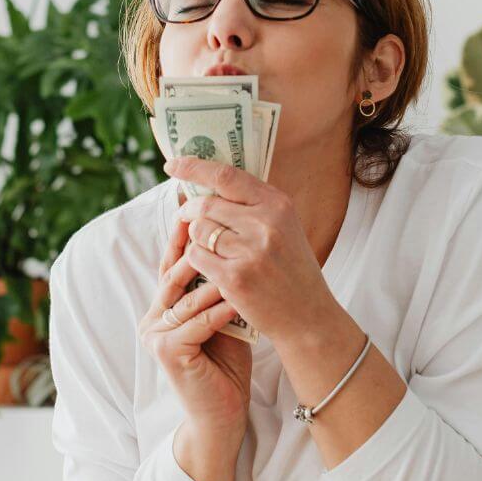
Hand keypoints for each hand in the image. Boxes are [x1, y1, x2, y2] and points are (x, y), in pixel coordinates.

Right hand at [138, 213, 251, 432]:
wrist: (221, 415)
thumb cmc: (226, 365)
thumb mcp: (221, 318)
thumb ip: (217, 288)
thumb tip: (232, 244)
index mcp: (163, 307)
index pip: (173, 263)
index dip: (184, 235)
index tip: (199, 205)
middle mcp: (153, 317)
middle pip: (174, 273)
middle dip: (196, 246)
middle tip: (218, 222)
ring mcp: (155, 335)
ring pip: (186, 296)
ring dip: (214, 278)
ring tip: (237, 256)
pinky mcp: (167, 351)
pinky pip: (196, 322)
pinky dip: (219, 310)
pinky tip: (237, 299)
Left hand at [166, 156, 338, 341]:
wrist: (308, 316)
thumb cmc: (292, 270)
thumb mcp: (284, 227)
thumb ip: (252, 205)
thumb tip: (206, 181)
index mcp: (278, 204)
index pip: (226, 175)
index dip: (194, 167)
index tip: (173, 164)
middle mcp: (265, 223)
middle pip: (205, 204)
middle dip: (188, 210)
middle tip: (185, 216)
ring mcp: (250, 251)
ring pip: (198, 230)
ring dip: (195, 238)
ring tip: (209, 249)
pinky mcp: (235, 277)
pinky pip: (196, 256)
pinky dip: (196, 260)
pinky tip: (210, 268)